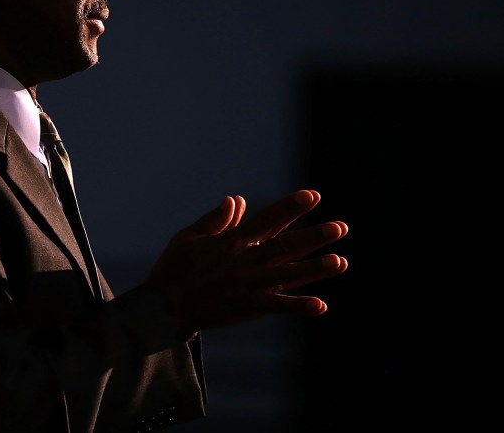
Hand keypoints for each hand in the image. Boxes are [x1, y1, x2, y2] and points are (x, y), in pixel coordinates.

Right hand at [145, 189, 348, 339]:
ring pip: (287, 274)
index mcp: (231, 240)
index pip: (267, 218)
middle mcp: (244, 260)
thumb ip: (216, 219)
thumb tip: (237, 199)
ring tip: (341, 262)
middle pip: (285, 245)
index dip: (290, 206)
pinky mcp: (246, 307)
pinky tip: (321, 305)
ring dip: (315, 268)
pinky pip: (277, 306)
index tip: (313, 195)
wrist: (161, 308)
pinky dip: (299, 306)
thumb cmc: (172, 269)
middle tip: (341, 227)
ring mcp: (247, 284)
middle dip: (314, 235)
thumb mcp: (189, 236)